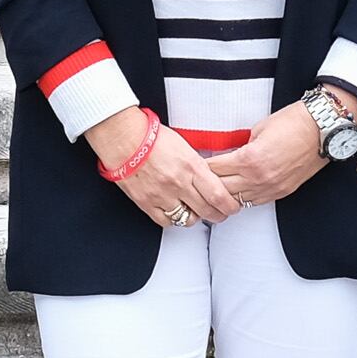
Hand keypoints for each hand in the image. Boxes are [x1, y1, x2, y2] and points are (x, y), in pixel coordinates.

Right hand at [86, 106, 239, 231]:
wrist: (123, 138)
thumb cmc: (151, 136)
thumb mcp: (184, 145)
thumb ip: (198, 164)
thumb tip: (212, 177)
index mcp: (191, 166)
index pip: (219, 194)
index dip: (230, 205)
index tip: (233, 206)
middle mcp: (179, 183)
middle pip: (208, 210)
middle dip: (219, 215)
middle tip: (221, 213)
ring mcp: (162, 195)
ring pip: (188, 219)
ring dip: (196, 217)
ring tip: (196, 211)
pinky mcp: (146, 202)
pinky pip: (166, 221)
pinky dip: (173, 219)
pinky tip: (175, 211)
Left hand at [203, 103, 331, 208]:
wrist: (321, 130)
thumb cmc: (292, 122)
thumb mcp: (257, 129)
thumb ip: (241, 144)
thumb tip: (228, 153)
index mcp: (249, 159)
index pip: (215, 169)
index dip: (202, 166)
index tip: (194, 164)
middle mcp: (258, 178)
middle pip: (222, 189)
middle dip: (208, 184)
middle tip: (198, 180)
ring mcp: (271, 188)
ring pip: (237, 200)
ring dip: (224, 195)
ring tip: (213, 190)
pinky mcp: (281, 192)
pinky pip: (254, 202)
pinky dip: (243, 198)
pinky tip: (236, 192)